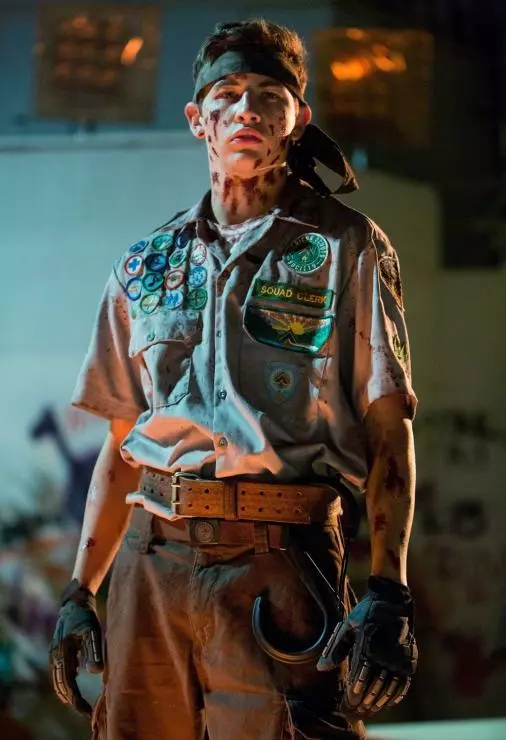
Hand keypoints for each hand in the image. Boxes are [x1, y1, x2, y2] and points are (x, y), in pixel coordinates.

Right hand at [49, 579, 103, 715]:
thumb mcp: (93, 631)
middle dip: (72, 699)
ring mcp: (55, 653)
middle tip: (85, 711)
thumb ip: (93, 651)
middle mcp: (55, 656)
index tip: (86, 710)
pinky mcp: (58, 651)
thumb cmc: (86, 616)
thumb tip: (96, 673)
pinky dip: (66, 682)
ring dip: (67, 692)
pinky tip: (74, 685)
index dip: (76, 699)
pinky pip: (60, 671)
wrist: (75, 602)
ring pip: (58, 680)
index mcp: (63, 653)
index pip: (68, 683)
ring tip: (80, 703)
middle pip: (61, 685)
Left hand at [316, 576, 416, 717]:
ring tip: (373, 707)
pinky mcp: (410, 657)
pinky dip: (398, 692)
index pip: (363, 671)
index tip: (352, 697)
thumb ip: (335, 648)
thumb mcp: (348, 626)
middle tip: (361, 707)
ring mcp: (400, 655)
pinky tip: (391, 700)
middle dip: (368, 696)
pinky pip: (404, 680)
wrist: (392, 600)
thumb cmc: (366, 613)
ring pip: (391, 684)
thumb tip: (321, 668)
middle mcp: (386, 650)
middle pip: (377, 681)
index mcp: (369, 642)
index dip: (358, 686)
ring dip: (382, 697)